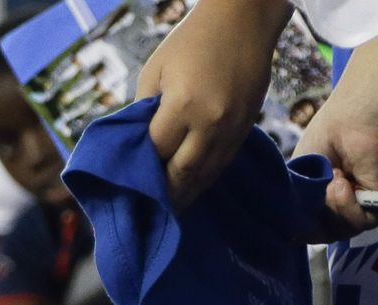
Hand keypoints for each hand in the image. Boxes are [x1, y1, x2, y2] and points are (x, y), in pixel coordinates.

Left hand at [135, 0, 293, 208]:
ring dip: (187, 194)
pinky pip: (223, 164)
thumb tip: (136, 148)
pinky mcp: (246, 129)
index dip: (143, 169)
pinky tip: (193, 186)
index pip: (156, 153)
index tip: (130, 184)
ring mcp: (232, 128)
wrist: (243, 21)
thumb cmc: (190, 42)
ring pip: (206, 175)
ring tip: (169, 209)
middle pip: (182, 174)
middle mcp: (210, 122)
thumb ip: (144, 111)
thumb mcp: (155, 70)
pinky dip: (206, 178)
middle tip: (148, 211)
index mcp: (182, 105)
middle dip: (164, 195)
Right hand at [294, 32, 377, 237]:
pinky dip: (348, 208)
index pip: (311, 227)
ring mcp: (363, 207)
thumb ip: (299, 206)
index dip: (300, 224)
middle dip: (316, 214)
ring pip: (340, 231)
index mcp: (325, 198)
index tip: (293, 209)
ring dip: (332, 208)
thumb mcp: (300, 178)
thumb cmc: (325, 138)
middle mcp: (345, 204)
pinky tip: (344, 185)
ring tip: (335, 179)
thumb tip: (295, 234)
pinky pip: (359, 224)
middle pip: (324, 233)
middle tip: (320, 186)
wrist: (351, 122)